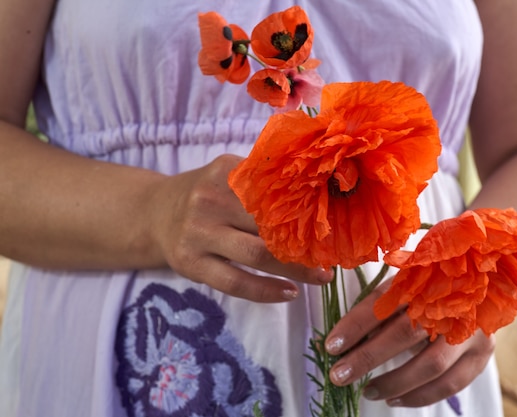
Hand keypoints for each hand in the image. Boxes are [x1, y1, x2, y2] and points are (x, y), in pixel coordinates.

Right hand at [149, 154, 332, 301]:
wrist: (154, 213)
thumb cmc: (207, 194)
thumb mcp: (228, 174)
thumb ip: (263, 178)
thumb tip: (322, 188)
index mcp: (225, 172)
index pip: (275, 190)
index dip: (308, 207)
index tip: (334, 221)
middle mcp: (210, 200)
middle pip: (269, 224)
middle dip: (306, 242)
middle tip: (334, 254)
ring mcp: (198, 233)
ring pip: (256, 255)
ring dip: (295, 269)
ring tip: (322, 277)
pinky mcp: (191, 263)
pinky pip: (235, 282)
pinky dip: (266, 291)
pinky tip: (290, 293)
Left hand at [324, 279, 494, 406]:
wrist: (483, 282)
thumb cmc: (431, 284)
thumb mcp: (404, 284)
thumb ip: (378, 307)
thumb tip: (342, 340)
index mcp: (424, 278)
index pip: (383, 303)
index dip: (355, 325)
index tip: (331, 345)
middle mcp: (450, 302)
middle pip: (403, 334)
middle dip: (367, 358)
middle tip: (339, 375)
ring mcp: (470, 328)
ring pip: (430, 365)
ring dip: (394, 383)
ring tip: (368, 391)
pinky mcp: (483, 351)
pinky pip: (450, 383)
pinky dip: (420, 396)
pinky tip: (396, 399)